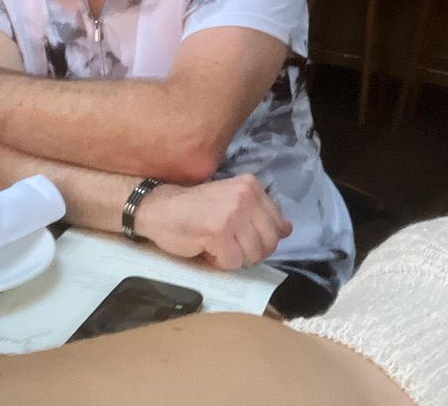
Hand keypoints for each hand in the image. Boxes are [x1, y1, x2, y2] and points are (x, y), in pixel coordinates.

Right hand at [135, 174, 291, 270]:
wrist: (160, 208)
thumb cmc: (197, 208)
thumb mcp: (233, 202)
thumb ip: (260, 214)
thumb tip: (288, 230)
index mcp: (252, 185)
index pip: (278, 224)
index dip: (263, 239)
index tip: (243, 237)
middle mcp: (246, 195)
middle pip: (269, 242)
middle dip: (251, 252)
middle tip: (230, 246)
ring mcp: (234, 213)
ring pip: (252, 255)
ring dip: (234, 258)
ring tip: (217, 245)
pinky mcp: (219, 232)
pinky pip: (232, 262)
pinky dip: (219, 263)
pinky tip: (207, 249)